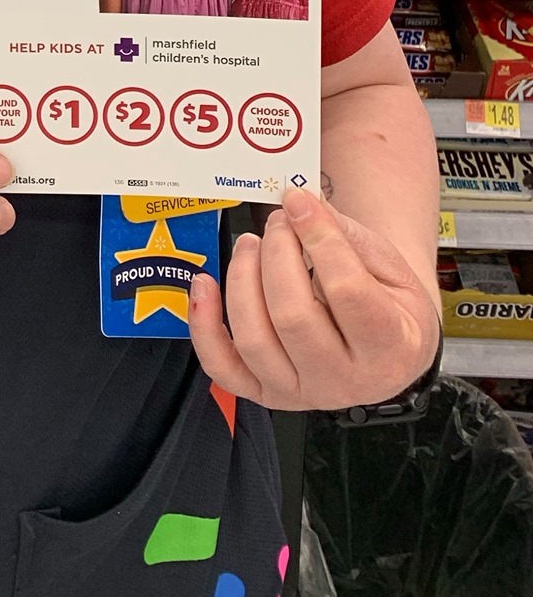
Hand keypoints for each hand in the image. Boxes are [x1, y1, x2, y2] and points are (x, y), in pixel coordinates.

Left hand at [189, 187, 439, 411]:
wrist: (387, 344)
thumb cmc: (387, 301)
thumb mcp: (387, 264)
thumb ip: (344, 233)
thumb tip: (299, 204)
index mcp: (392, 347)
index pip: (347, 292)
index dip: (318, 239)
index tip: (299, 203)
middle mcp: (346, 381)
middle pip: (293, 318)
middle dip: (276, 256)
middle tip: (277, 223)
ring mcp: (303, 392)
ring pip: (255, 340)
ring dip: (242, 279)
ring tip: (249, 244)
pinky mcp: (266, 392)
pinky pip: (224, 367)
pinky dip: (204, 326)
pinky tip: (205, 284)